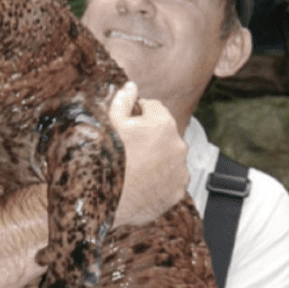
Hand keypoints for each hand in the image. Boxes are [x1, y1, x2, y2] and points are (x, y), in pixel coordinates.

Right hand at [108, 81, 188, 227]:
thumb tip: (131, 86)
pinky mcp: (178, 190)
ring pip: (170, 157)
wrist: (108, 201)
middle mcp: (178, 144)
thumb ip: (123, 101)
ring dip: (158, 159)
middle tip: (129, 149)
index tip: (127, 126)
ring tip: (135, 169)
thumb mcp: (111, 123)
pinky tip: (143, 183)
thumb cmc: (109, 160)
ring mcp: (180, 170)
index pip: (154, 108)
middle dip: (150, 137)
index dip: (138, 115)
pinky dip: (161, 181)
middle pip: (164, 133)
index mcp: (163, 123)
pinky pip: (171, 180)